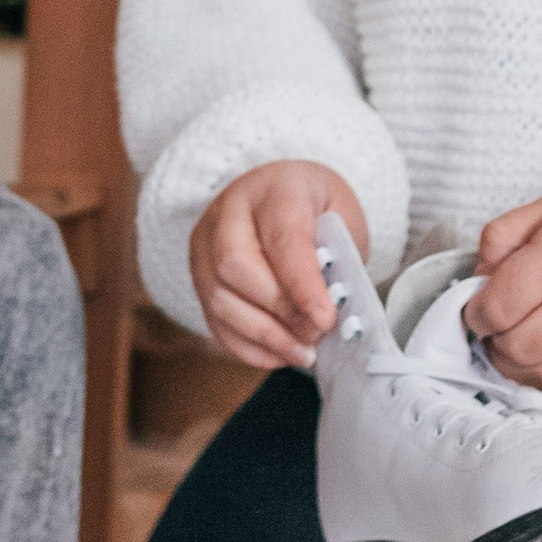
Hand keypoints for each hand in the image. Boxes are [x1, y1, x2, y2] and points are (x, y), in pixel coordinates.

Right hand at [189, 163, 366, 370]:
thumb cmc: (317, 207)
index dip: (302, 283)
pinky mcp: (198, 278)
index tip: (325, 318)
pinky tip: (280, 353)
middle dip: (279, 310)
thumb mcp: (343, 216)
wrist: (285, 196)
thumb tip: (332, 303)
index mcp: (274, 187)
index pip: (281, 236)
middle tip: (315, 333)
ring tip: (303, 352)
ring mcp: (205, 246)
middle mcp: (228, 212)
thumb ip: (340, 254)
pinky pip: (214, 321)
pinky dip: (249, 347)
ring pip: (219, 299)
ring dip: (264, 336)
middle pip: (234, 265)